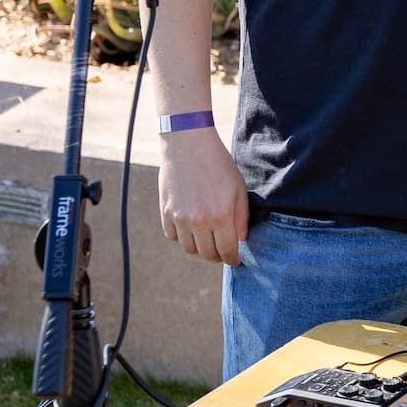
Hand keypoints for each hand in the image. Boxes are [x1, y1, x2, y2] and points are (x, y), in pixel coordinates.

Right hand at [159, 131, 248, 265]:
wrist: (188, 146)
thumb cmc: (218, 165)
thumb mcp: (238, 189)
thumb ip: (240, 217)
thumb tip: (239, 240)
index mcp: (220, 215)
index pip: (226, 250)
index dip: (232, 259)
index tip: (235, 261)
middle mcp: (198, 221)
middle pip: (206, 254)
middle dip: (217, 257)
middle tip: (223, 252)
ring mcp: (179, 218)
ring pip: (189, 249)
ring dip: (200, 249)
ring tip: (208, 241)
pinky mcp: (165, 213)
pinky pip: (173, 237)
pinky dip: (182, 238)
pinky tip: (191, 229)